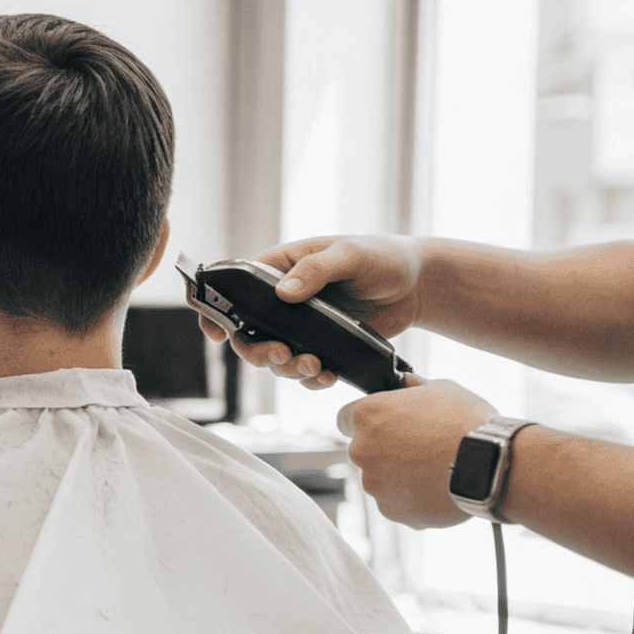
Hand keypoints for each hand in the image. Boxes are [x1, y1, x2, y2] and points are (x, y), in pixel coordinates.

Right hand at [195, 234, 425, 389]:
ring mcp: (301, 325)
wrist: (418, 286)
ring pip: (274, 356)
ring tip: (314, 368)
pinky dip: (310, 378)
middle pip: (249, 332)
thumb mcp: (351, 254)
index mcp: (282, 268)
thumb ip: (317, 270)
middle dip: (258, 351)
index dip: (218, 310)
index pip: (235, 287)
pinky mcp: (321, 346)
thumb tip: (283, 293)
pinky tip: (327, 377)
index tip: (215, 332)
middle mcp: (284, 299)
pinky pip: (303, 369)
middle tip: (281, 356)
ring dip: (286, 369)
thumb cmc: (383, 256)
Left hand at [336, 376, 496, 528]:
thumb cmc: (466, 421)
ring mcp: (374, 483)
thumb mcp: (441, 388)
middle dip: (386, 449)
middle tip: (421, 447)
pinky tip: (437, 487)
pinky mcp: (390, 509)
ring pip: (380, 478)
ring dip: (399, 475)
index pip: (346, 418)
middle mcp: (361, 449)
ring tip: (435, 468)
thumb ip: (413, 386)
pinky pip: (396, 502)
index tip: (384, 425)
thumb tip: (405, 382)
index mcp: (368, 415)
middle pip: (365, 450)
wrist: (489, 465)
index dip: (366, 421)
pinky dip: (411, 498)